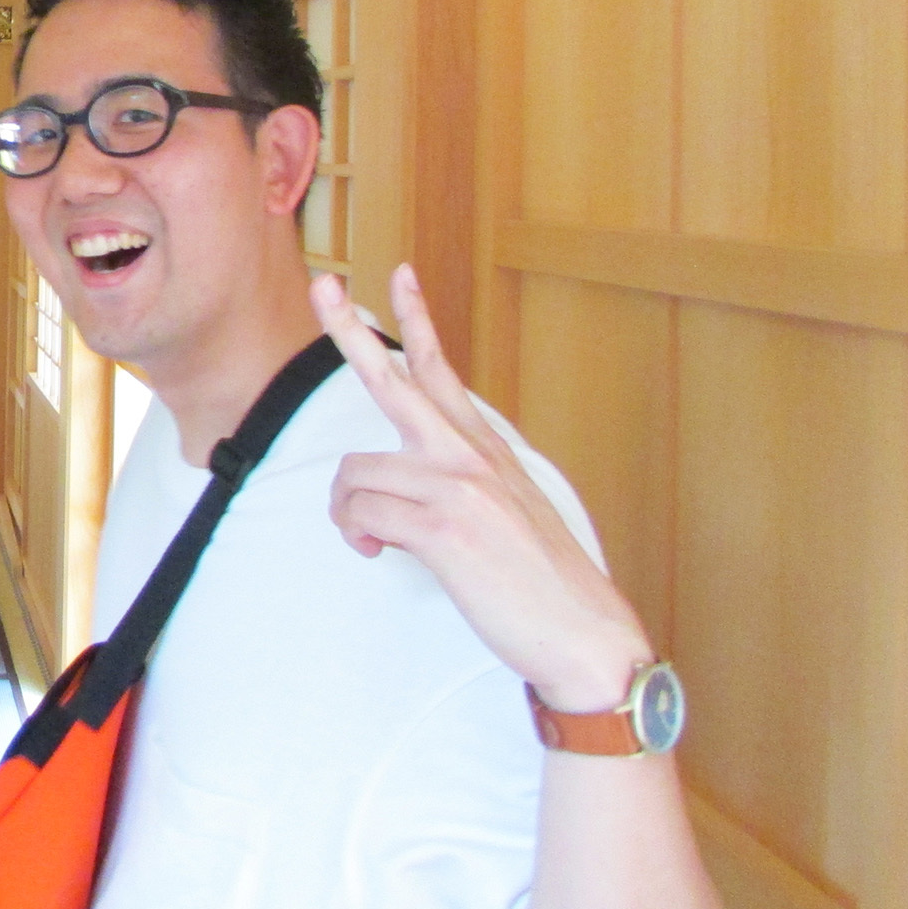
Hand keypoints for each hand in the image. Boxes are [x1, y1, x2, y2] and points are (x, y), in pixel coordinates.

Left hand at [314, 265, 653, 712]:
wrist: (583, 635)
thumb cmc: (538, 584)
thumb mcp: (504, 514)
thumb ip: (452, 488)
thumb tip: (390, 502)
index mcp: (484, 449)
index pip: (442, 371)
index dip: (417, 320)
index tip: (399, 273)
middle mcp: (468, 455)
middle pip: (393, 380)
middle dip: (349, 331)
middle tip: (323, 285)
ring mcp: (456, 485)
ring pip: (355, 472)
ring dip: (347, 510)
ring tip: (370, 538)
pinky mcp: (442, 525)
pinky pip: (362, 512)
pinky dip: (359, 535)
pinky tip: (378, 552)